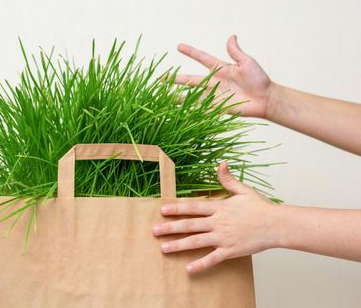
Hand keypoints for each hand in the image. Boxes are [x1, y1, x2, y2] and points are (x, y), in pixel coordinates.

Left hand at [152, 161, 279, 273]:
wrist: (277, 224)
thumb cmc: (261, 207)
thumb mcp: (243, 190)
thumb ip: (228, 179)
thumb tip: (221, 163)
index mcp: (220, 207)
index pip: (193, 207)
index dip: (177, 208)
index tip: (162, 209)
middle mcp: (218, 222)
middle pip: (190, 225)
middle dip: (170, 227)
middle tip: (154, 230)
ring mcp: (223, 237)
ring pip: (196, 242)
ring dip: (179, 245)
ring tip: (163, 248)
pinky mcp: (231, 251)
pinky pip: (213, 259)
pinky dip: (201, 264)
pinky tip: (188, 269)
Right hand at [175, 35, 275, 117]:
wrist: (266, 99)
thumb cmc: (259, 79)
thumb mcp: (247, 62)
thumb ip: (236, 52)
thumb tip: (231, 36)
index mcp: (221, 69)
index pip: (202, 58)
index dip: (190, 52)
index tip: (178, 46)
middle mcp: (214, 82)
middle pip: (191, 79)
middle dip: (177, 78)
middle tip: (162, 78)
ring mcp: (215, 95)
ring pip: (192, 95)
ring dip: (179, 97)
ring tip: (166, 97)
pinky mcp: (218, 108)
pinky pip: (201, 109)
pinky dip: (190, 111)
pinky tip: (179, 112)